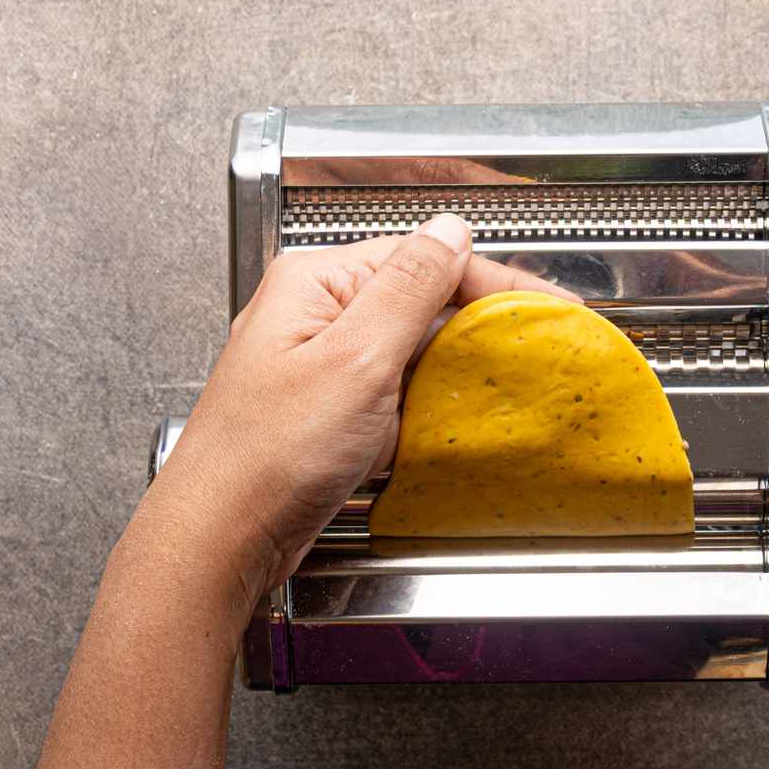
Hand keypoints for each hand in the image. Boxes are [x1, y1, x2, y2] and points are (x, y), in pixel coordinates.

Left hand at [145, 213, 574, 611]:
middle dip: (480, 325)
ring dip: (459, 368)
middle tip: (537, 348)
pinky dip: (431, 407)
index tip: (545, 304)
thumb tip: (448, 232)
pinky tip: (456, 424)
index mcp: (317, 284)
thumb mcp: (355, 358)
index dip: (493, 280)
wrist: (222, 537)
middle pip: (421, 302)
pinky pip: (398, 395)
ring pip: (413, 351)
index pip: (424, 258)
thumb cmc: (266, 454)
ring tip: (509, 385)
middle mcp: (318, 317)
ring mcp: (324, 366)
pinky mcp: (333, 414)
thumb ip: (408, 288)